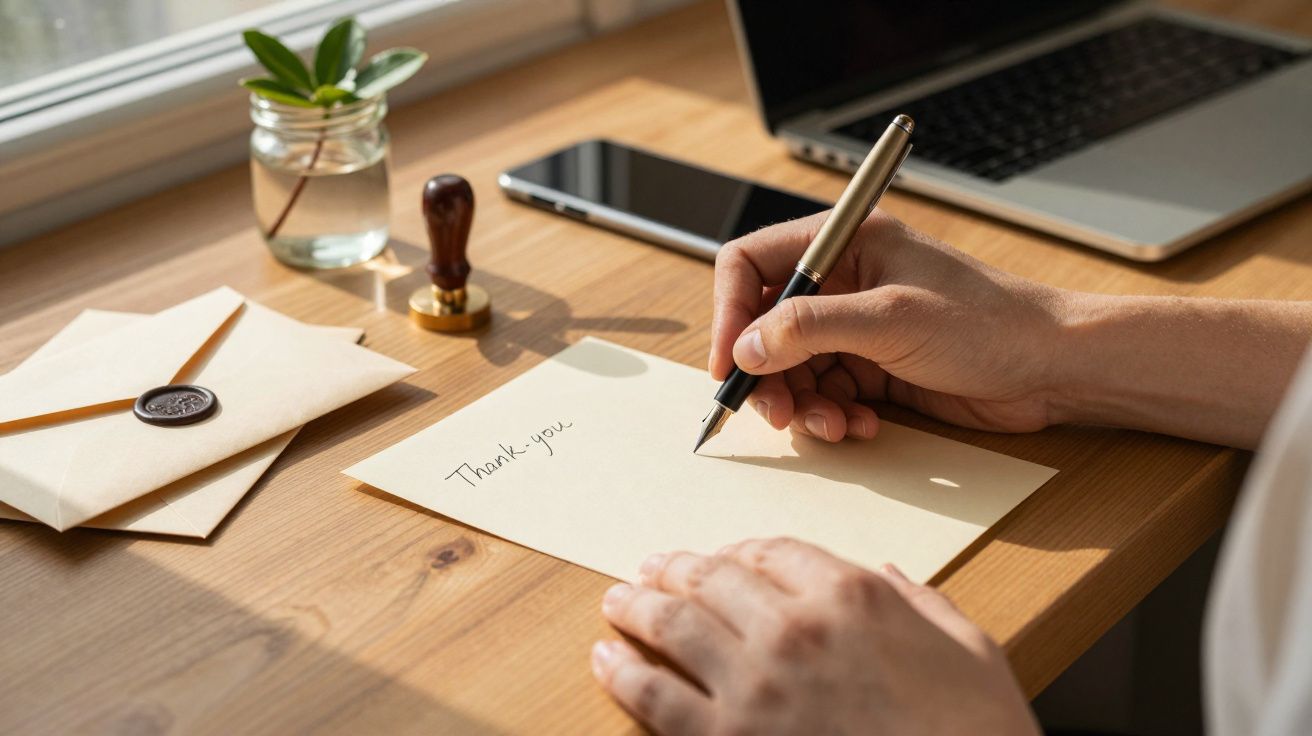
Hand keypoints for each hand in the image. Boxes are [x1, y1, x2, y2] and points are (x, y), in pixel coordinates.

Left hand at [591, 538, 1038, 735]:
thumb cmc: (974, 731)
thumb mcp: (969, 649)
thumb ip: (919, 602)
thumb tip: (887, 576)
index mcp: (850, 595)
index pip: (771, 550)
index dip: (737, 550)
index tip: (720, 557)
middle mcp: (792, 627)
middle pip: (710, 576)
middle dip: (673, 568)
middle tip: (650, 567)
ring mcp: (754, 684)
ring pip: (672, 624)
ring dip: (635, 606)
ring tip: (616, 600)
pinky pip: (655, 696)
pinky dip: (621, 671)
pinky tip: (605, 658)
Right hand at [710, 209, 1069, 440]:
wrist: (1052, 368)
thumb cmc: (989, 323)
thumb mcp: (892, 319)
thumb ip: (811, 327)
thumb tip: (747, 345)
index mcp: (843, 242)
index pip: (751, 264)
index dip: (730, 312)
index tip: (729, 362)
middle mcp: (843, 281)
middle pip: (764, 325)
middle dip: (766, 373)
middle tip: (776, 413)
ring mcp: (856, 326)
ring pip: (792, 368)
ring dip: (802, 404)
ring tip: (833, 426)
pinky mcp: (872, 367)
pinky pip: (825, 393)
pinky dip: (833, 416)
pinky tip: (862, 426)